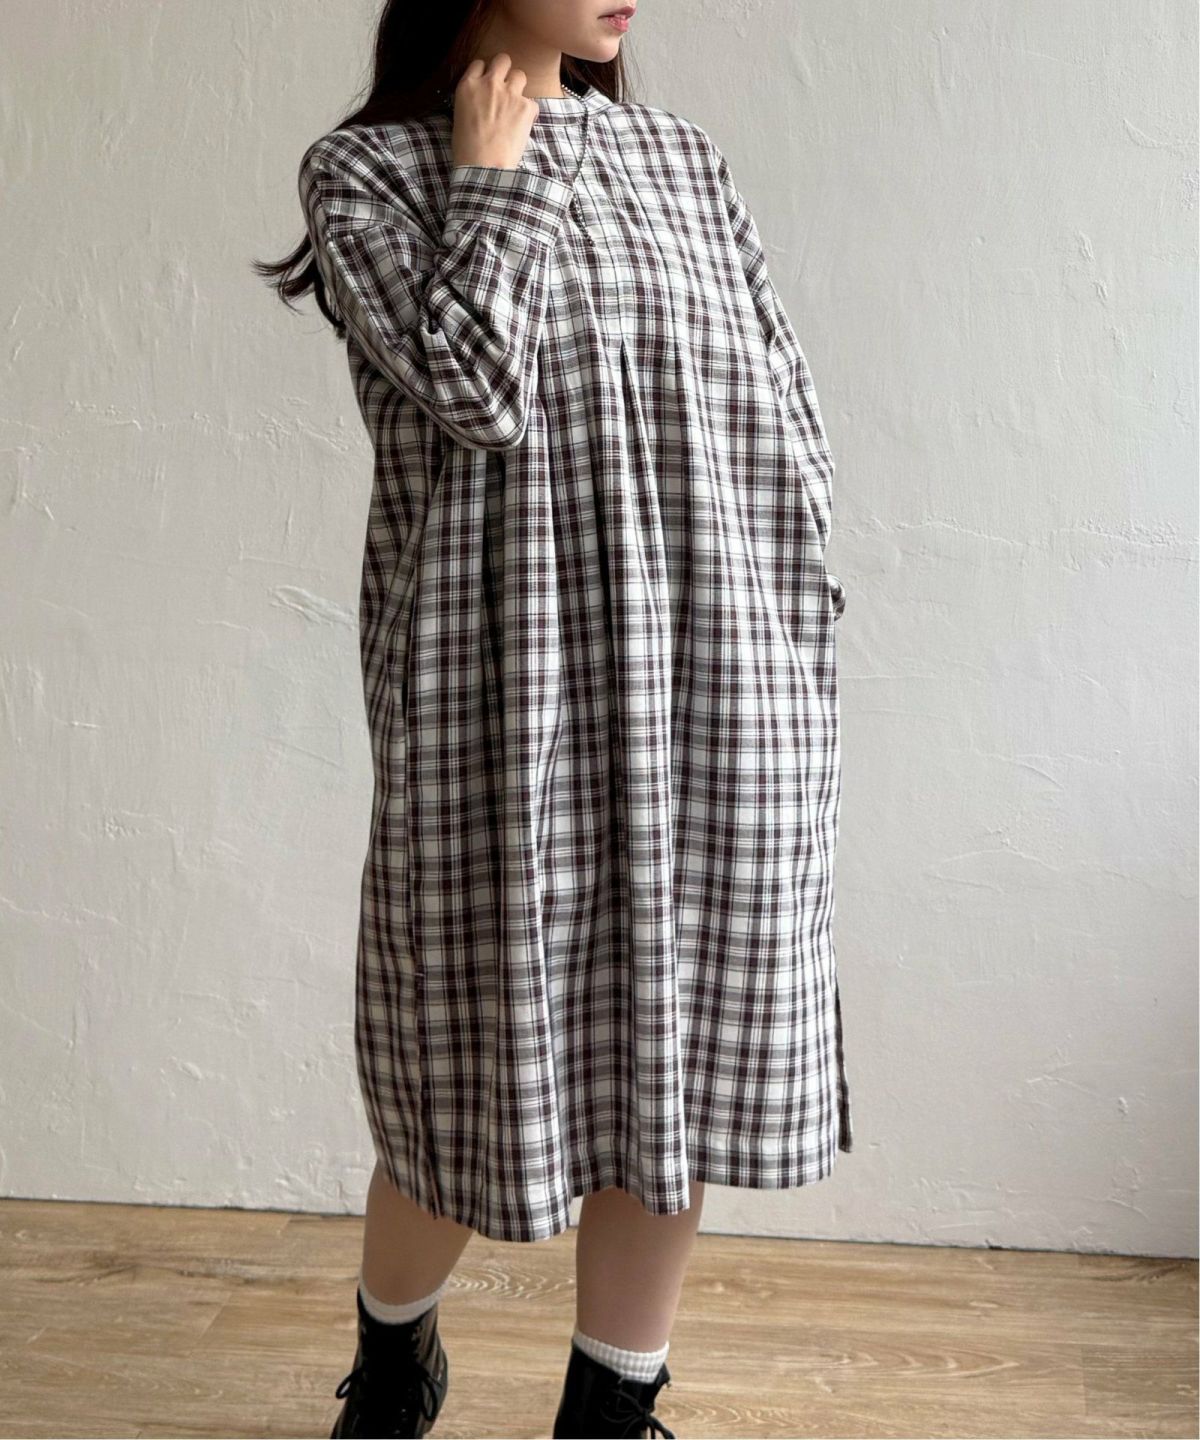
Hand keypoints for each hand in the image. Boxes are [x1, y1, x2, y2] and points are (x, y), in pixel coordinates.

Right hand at [450, 53, 539, 169]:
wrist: (483, 167)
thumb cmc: (466, 150)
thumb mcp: (459, 118)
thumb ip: (471, 100)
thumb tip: (480, 100)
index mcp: (468, 86)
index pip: (479, 64)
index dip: (485, 73)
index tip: (488, 84)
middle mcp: (489, 83)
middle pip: (502, 59)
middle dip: (505, 70)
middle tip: (505, 86)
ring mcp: (509, 93)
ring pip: (520, 74)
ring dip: (519, 87)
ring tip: (515, 105)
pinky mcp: (525, 107)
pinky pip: (532, 102)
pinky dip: (529, 112)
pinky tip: (522, 126)